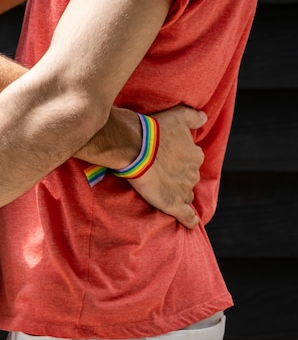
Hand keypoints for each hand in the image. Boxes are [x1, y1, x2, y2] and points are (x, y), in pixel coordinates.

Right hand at [128, 105, 205, 228]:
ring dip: (179, 195)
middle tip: (162, 175)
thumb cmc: (155, 130)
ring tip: (164, 193)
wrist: (136, 146)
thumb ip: (193, 116)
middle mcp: (193, 173)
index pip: (191, 162)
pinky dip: (189, 220)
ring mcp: (184, 190)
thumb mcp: (178, 115)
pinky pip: (188, 217)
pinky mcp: (174, 204)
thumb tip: (204, 118)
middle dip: (179, 179)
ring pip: (186, 195)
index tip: (166, 161)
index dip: (179, 162)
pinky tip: (190, 223)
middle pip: (189, 179)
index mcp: (195, 155)